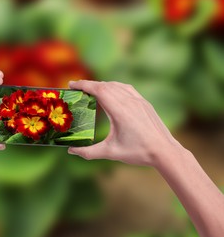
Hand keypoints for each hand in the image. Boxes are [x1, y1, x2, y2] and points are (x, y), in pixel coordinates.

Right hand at [68, 80, 183, 166]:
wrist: (165, 151)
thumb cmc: (138, 152)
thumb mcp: (110, 152)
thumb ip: (88, 152)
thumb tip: (71, 151)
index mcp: (120, 111)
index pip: (99, 90)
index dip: (84, 85)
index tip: (71, 84)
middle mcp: (129, 102)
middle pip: (105, 85)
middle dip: (89, 84)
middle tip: (76, 87)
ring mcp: (139, 101)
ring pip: (116, 85)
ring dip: (102, 84)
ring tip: (91, 89)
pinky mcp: (144, 103)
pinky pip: (127, 88)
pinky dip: (115, 86)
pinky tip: (111, 92)